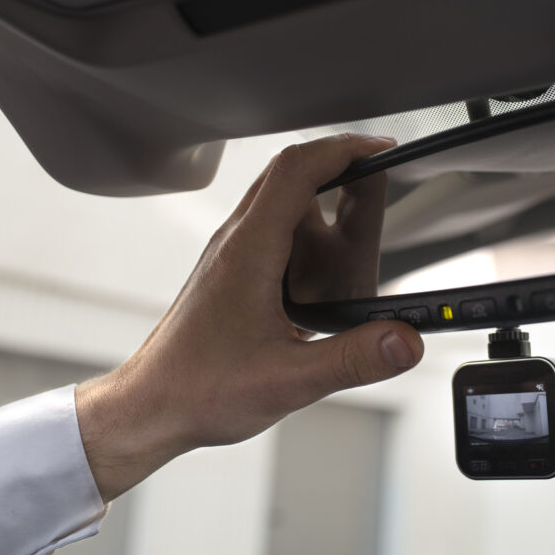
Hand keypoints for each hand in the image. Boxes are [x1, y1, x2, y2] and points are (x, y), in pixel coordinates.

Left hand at [75, 134, 424, 501]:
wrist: (151, 405)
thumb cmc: (198, 389)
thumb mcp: (288, 381)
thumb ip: (353, 360)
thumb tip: (404, 340)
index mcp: (249, 251)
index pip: (297, 169)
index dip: (344, 148)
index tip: (381, 148)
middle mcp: (236, 242)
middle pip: (289, 172)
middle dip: (340, 164)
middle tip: (380, 175)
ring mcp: (230, 254)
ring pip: (279, 198)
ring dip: (322, 196)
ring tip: (358, 226)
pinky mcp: (231, 271)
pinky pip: (271, 226)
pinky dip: (306, 226)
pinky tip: (325, 266)